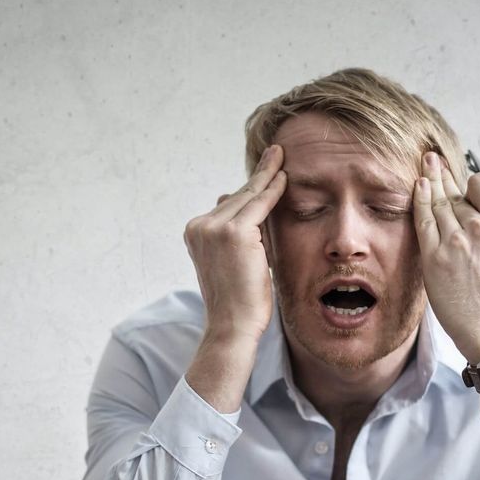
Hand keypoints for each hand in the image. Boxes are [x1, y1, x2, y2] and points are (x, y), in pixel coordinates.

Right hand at [183, 144, 286, 343]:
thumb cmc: (238, 300)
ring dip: (267, 177)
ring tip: (279, 156)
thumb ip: (236, 233)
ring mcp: (214, 228)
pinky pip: (259, 205)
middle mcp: (200, 226)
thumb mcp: (232, 261)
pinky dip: (273, 190)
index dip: (247, 189)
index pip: (228, 205)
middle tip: (275, 153)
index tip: (262, 171)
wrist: (233, 325)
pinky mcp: (234, 233)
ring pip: (247, 198)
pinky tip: (284, 177)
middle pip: (237, 197)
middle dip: (258, 178)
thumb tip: (231, 201)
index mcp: (196, 233)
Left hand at [412, 152, 479, 362]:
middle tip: (433, 158)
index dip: (471, 183)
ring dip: (429, 181)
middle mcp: (479, 228)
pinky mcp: (435, 257)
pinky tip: (417, 186)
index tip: (463, 182)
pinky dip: (419, 200)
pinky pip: (424, 221)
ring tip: (424, 165)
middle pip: (456, 193)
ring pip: (438, 202)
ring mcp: (455, 242)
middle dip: (443, 174)